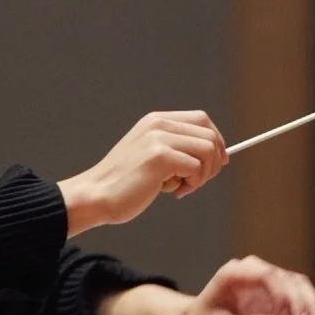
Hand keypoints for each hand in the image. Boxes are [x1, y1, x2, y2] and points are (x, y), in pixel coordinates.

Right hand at [58, 111, 227, 236]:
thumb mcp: (152, 156)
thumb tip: (218, 155)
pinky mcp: (159, 157)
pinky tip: (173, 192)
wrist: (97, 195)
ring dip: (203, 175)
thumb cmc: (125, 183)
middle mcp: (158, 124)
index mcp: (156, 121)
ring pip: (208, 151)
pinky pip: (196, 168)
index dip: (216, 140)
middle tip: (197, 181)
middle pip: (209, 134)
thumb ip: (177, 149)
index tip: (217, 162)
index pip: (202, 119)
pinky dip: (192, 184)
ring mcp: (158, 138)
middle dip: (213, 162)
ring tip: (182, 187)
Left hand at [185, 256, 314, 314]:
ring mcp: (266, 282)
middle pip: (286, 279)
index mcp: (234, 274)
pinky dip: (310, 306)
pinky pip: (298, 296)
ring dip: (311, 305)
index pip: (266, 276)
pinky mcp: (275, 294)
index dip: (284, 294)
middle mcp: (252, 272)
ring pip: (297, 286)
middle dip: (302, 302)